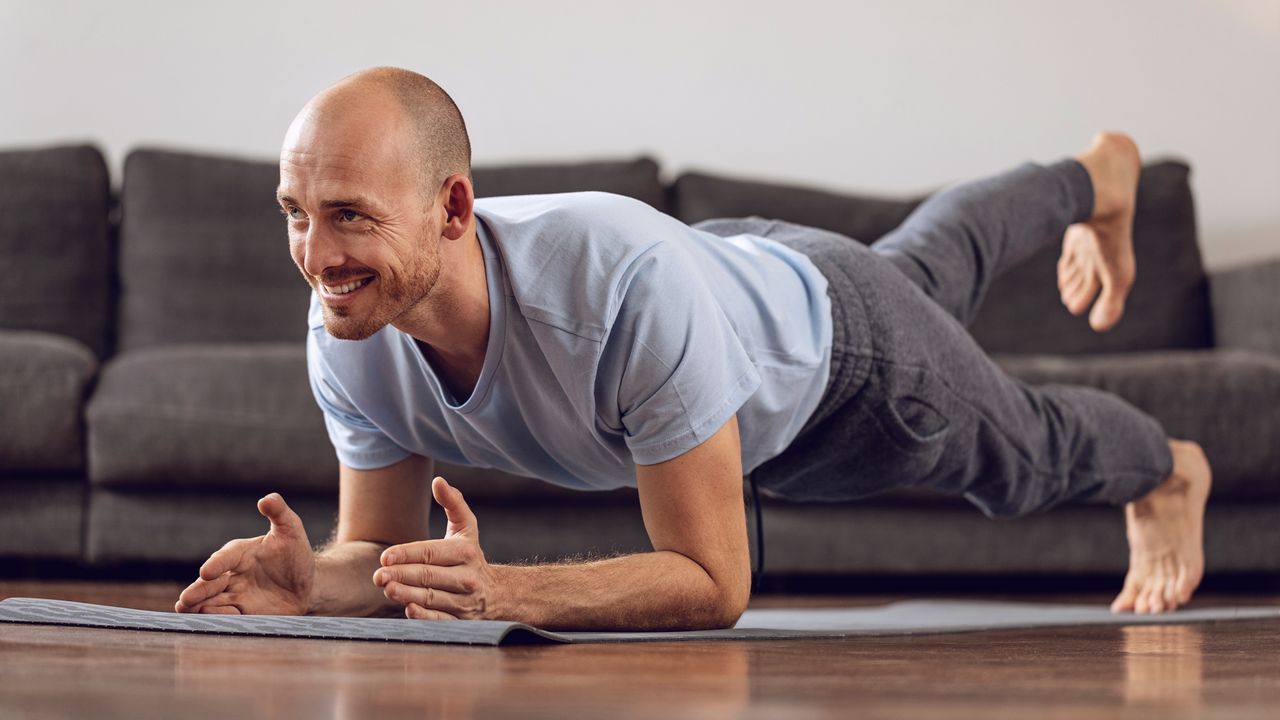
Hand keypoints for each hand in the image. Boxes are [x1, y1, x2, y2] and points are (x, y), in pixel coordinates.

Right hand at [174, 492, 315, 614]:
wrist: (306, 582)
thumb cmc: (294, 553)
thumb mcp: (290, 530)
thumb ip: (279, 513)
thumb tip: (268, 498)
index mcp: (238, 553)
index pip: (224, 558)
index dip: (216, 564)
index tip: (207, 571)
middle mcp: (231, 575)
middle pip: (209, 585)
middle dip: (197, 592)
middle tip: (184, 600)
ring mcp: (236, 596)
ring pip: (213, 603)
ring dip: (203, 609)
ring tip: (195, 614)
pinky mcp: (244, 614)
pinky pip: (229, 618)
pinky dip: (222, 620)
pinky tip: (220, 622)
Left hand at [374, 476, 498, 620]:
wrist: (499, 594)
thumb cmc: (472, 557)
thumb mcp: (467, 528)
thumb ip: (453, 503)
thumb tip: (438, 481)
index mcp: (466, 553)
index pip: (432, 552)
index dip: (407, 554)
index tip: (385, 556)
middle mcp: (466, 577)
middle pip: (429, 576)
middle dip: (402, 575)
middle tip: (378, 575)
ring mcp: (464, 601)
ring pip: (432, 598)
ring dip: (407, 595)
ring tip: (387, 589)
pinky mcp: (460, 621)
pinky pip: (440, 619)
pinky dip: (424, 616)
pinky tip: (407, 609)